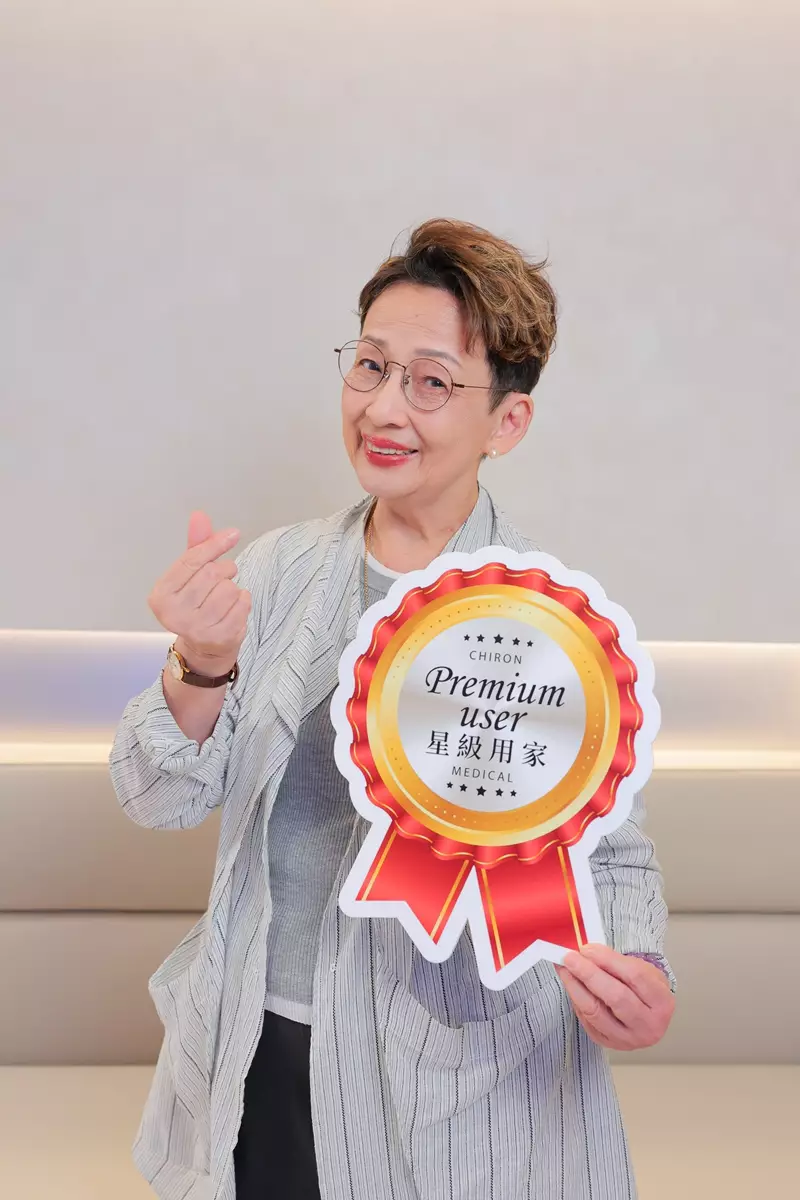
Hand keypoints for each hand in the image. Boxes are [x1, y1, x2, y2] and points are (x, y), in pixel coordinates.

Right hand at [148, 511, 251, 672]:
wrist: (204, 647)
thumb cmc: (197, 604)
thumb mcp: (191, 575)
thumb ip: (196, 547)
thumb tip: (199, 515)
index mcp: (160, 595)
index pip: (191, 560)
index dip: (214, 544)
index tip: (233, 533)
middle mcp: (173, 614)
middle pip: (212, 573)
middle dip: (225, 570)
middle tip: (224, 576)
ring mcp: (196, 629)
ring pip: (229, 589)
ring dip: (234, 588)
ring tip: (225, 598)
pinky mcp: (219, 638)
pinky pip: (242, 605)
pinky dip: (244, 601)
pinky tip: (233, 609)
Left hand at [555, 943, 674, 1050]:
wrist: (648, 1016)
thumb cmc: (644, 989)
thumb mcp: (642, 970)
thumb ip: (617, 962)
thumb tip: (586, 952)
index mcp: (662, 1002)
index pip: (634, 976)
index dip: (608, 960)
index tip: (588, 948)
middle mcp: (649, 1025)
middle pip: (615, 997)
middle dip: (589, 974)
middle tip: (570, 958)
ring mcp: (629, 1039)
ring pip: (596, 1012)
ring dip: (575, 987)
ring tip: (564, 969)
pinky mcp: (610, 1044)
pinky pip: (587, 1021)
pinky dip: (576, 1000)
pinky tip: (571, 985)